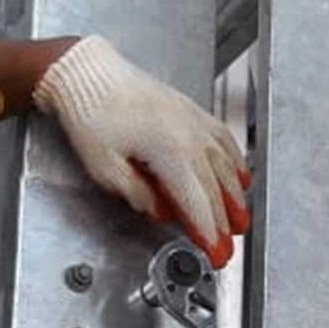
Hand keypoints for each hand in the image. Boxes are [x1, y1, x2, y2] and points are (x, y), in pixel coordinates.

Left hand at [33, 37, 250, 268]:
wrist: (88, 73)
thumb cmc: (91, 115)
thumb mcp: (104, 168)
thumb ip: (137, 194)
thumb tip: (160, 211)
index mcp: (169, 151)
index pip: (197, 203)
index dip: (209, 233)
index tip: (216, 253)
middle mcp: (189, 135)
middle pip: (215, 188)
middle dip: (223, 222)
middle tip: (228, 247)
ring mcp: (193, 120)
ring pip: (226, 165)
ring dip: (235, 195)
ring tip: (240, 218)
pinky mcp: (191, 110)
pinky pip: (223, 140)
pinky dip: (235, 161)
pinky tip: (239, 175)